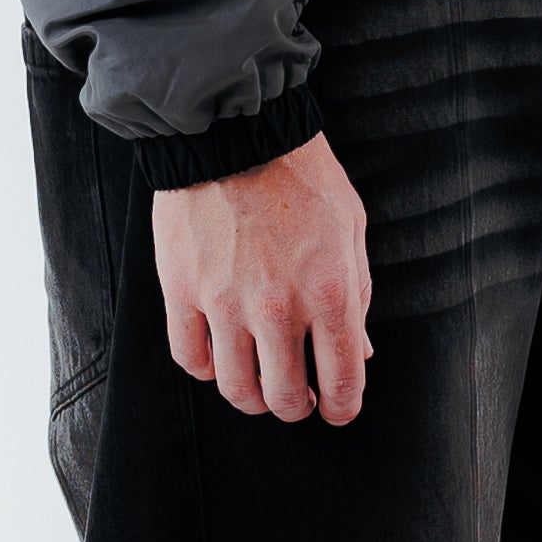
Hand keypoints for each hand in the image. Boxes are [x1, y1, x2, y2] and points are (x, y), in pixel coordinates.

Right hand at [153, 131, 373, 423]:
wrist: (234, 132)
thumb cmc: (301, 175)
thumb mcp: (351, 228)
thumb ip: (358, 294)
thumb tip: (360, 351)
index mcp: (330, 292)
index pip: (343, 383)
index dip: (344, 408)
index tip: (339, 409)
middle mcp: (277, 307)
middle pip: (285, 397)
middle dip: (298, 408)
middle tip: (300, 399)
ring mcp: (224, 303)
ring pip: (236, 389)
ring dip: (253, 398)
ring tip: (260, 386)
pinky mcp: (182, 292)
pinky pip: (190, 358)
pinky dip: (207, 370)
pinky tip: (220, 359)